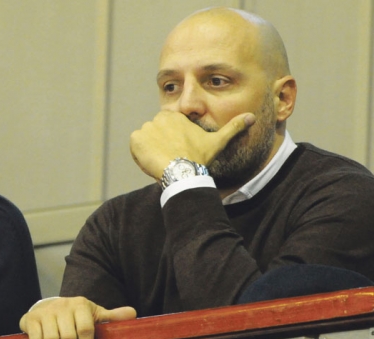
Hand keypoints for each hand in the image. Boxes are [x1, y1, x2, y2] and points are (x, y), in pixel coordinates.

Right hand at [19, 297, 135, 338]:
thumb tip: (133, 314)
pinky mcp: (30, 319)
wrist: (47, 306)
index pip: (86, 329)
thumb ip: (111, 317)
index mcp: (80, 304)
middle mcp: (62, 306)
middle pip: (68, 338)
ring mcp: (45, 312)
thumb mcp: (94, 314)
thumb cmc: (75, 314)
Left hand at [129, 111, 255, 179]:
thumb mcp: (218, 141)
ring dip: (150, 150)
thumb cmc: (200, 157)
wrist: (183, 172)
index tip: (177, 151)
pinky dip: (140, 154)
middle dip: (160, 144)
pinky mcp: (136, 140)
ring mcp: (146, 128)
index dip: (171, 140)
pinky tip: (152, 162)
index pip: (167, 127)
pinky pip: (135, 146)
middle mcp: (158, 118)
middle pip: (155, 133)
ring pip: (145, 140)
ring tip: (162, 161)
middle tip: (170, 158)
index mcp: (175, 116)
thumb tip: (252, 117)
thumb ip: (234, 127)